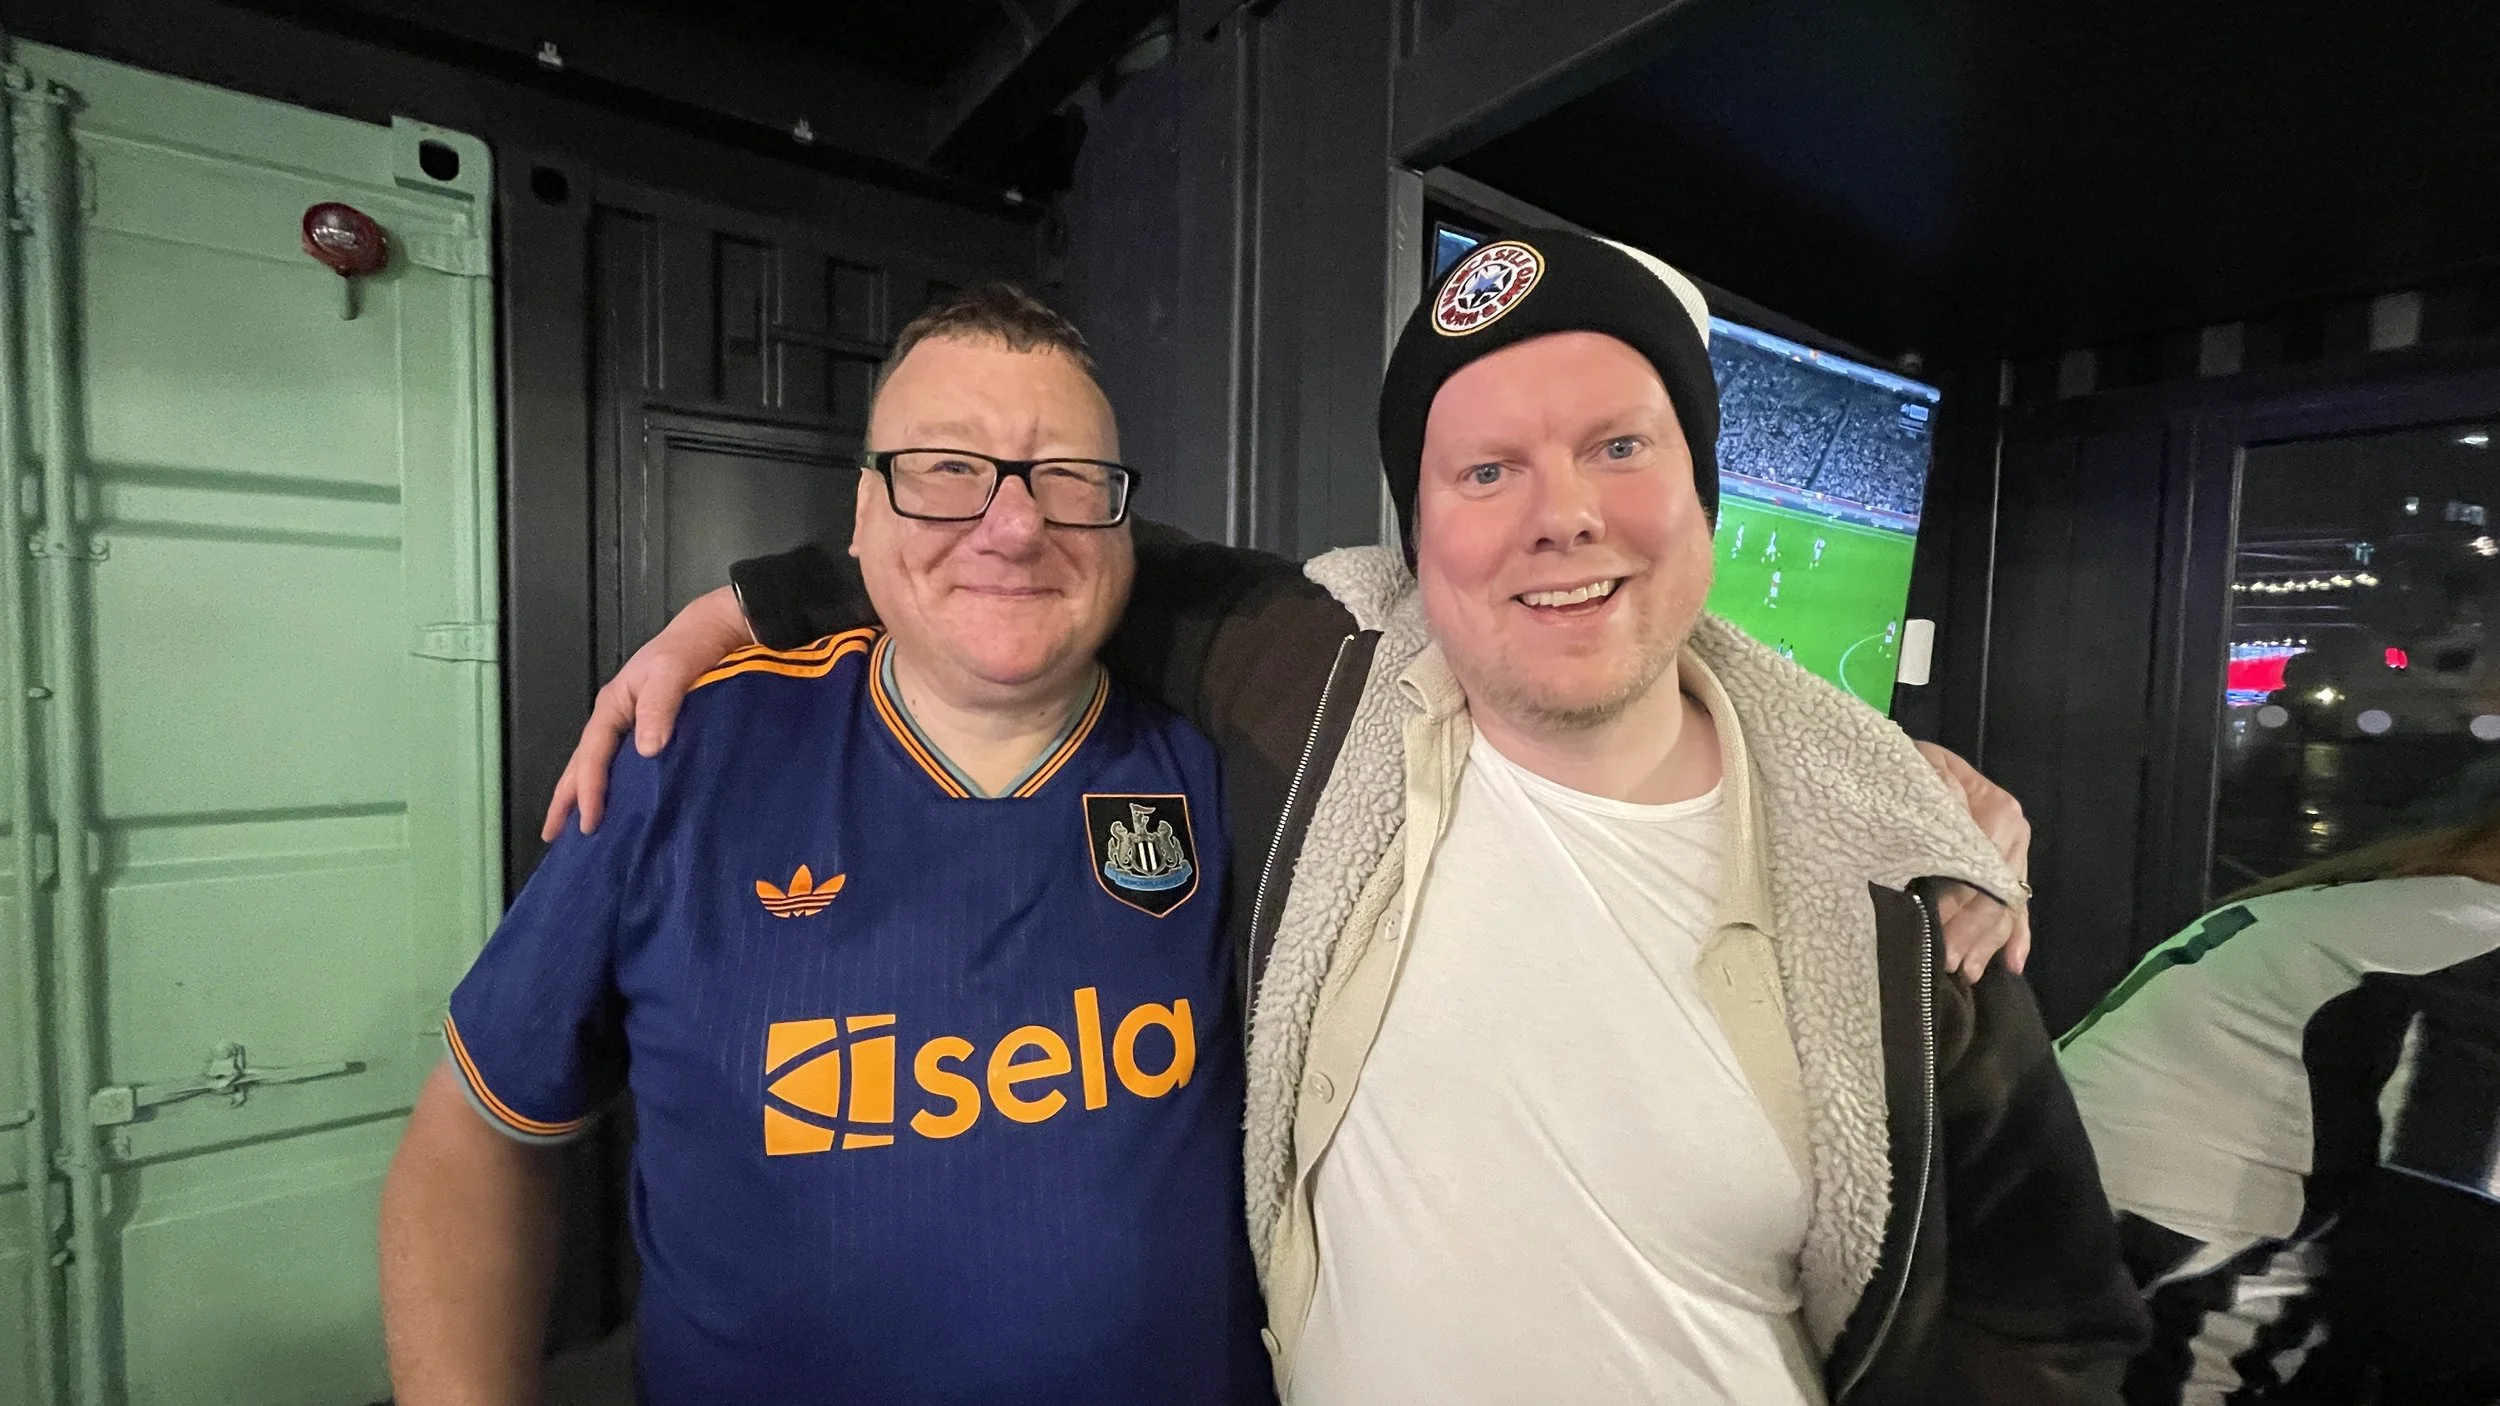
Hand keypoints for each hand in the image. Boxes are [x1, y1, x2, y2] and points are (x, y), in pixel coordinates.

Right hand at [540, 587, 752, 839]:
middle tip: (552, 835)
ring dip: (587, 794)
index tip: (588, 823)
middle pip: (583, 763)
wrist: (716, 630)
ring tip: (576, 828)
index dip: (588, 790)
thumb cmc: (691, 649)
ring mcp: (632, 723)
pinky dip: (616, 785)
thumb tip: (646, 751)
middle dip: (567, 798)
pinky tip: (621, 803)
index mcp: (613, 705)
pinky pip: (624, 762)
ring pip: (601, 765)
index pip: (592, 755)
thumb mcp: (672, 673)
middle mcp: (617, 717)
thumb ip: (658, 708)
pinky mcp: (652, 728)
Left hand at [1914, 741, 2033, 980]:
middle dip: (1973, 930)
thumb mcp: (1923, 768)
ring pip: (2005, 908)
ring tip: (1964, 971)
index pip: (1983, 862)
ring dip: (1987, 942)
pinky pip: (2016, 910)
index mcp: (1997, 809)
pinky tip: (2011, 964)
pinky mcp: (2006, 874)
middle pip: (1997, 891)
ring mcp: (2012, 857)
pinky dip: (2015, 938)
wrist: (1916, 767)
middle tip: (1947, 960)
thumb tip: (1952, 815)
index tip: (1935, 922)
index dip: (1960, 894)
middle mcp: (2012, 835)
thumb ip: (1939, 789)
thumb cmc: (1915, 769)